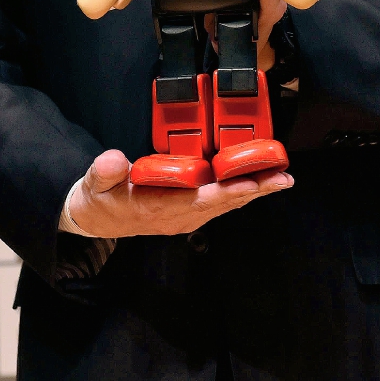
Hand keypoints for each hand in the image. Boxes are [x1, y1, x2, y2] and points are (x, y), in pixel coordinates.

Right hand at [68, 149, 291, 237]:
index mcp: (159, 209)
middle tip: (284, 178)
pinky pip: (221, 202)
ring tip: (282, 178)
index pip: (199, 200)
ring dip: (255, 191)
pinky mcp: (189, 212)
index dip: (228, 191)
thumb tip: (115, 160)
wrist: (96, 220)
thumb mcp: (95, 185)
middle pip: (223, 203)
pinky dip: (241, 191)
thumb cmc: (100, 200)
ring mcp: (186, 217)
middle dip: (255, 190)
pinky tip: (259, 182)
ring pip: (227, 204)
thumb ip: (104, 172)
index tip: (253, 182)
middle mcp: (180, 217)